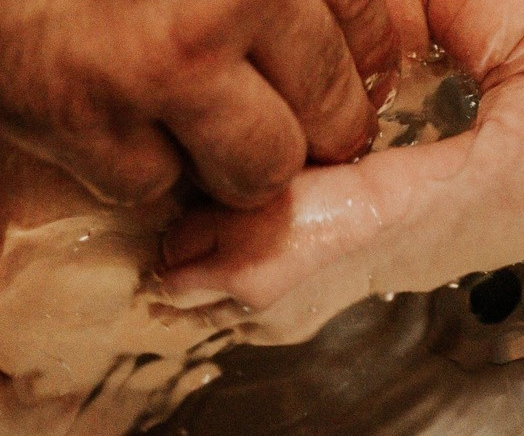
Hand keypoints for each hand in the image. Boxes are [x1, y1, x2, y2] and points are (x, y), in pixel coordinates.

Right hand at [0, 0, 406, 209]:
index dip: (353, 26)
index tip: (341, 48)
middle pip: (329, 84)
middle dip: (323, 110)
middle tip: (299, 119)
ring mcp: (173, 55)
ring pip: (260, 159)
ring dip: (249, 163)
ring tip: (222, 154)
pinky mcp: (84, 115)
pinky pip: (152, 184)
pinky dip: (146, 177)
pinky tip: (125, 149)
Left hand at [156, 159, 388, 322]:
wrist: (371, 219)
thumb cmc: (308, 193)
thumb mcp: (242, 196)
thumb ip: (193, 230)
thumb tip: (165, 256)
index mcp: (232, 274)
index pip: (171, 285)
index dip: (159, 270)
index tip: (153, 259)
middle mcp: (247, 308)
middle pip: (191, 313)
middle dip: (173, 300)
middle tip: (157, 288)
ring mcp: (271, 323)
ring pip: (218, 323)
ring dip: (203, 308)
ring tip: (189, 293)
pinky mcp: (291, 329)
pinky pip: (247, 328)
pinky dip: (235, 315)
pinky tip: (236, 296)